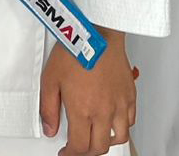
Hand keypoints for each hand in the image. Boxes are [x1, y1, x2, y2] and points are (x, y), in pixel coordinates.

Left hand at [40, 28, 134, 155]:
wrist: (97, 34)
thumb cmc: (74, 52)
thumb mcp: (49, 80)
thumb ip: (48, 108)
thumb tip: (50, 128)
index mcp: (82, 110)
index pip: (80, 146)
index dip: (71, 154)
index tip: (66, 153)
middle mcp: (104, 112)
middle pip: (99, 146)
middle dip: (87, 152)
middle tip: (78, 147)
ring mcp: (119, 105)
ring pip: (119, 137)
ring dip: (106, 142)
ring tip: (96, 137)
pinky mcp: (130, 95)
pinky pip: (130, 121)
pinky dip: (121, 126)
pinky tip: (112, 121)